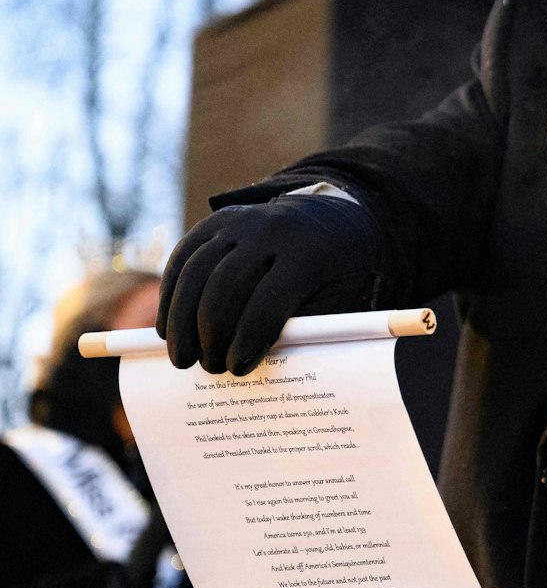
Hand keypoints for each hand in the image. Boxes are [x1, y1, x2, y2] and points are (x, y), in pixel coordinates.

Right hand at [158, 195, 382, 374]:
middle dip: (209, 334)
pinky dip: (170, 292)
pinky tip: (168, 325)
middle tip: (207, 367)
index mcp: (308, 253)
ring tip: (182, 356)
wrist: (335, 220)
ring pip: (195, 271)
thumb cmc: (337, 273)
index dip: (247, 339)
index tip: (235, 369)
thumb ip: (299, 328)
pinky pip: (184, 254)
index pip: (268, 300)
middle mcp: (271, 230)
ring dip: (180, 319)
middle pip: (223, 286)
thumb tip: (248, 364)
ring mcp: (242, 220)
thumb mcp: (336, 300)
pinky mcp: (219, 218)